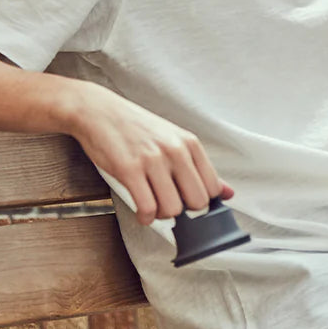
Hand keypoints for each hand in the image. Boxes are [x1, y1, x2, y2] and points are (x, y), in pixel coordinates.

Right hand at [65, 81, 232, 225]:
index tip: (186, 199)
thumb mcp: (173, 139)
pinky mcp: (130, 170)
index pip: (213, 187)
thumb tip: (228, 192)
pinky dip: (145, 217)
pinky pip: (147, 209)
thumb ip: (199, 167)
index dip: (200, 200)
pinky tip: (141, 210)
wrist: (100, 111)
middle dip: (184, 211)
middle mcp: (175, 150)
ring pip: (173, 209)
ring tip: (152, 204)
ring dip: (161, 215)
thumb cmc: (136, 127)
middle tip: (167, 202)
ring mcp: (153, 159)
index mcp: (189, 143)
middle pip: (197, 202)